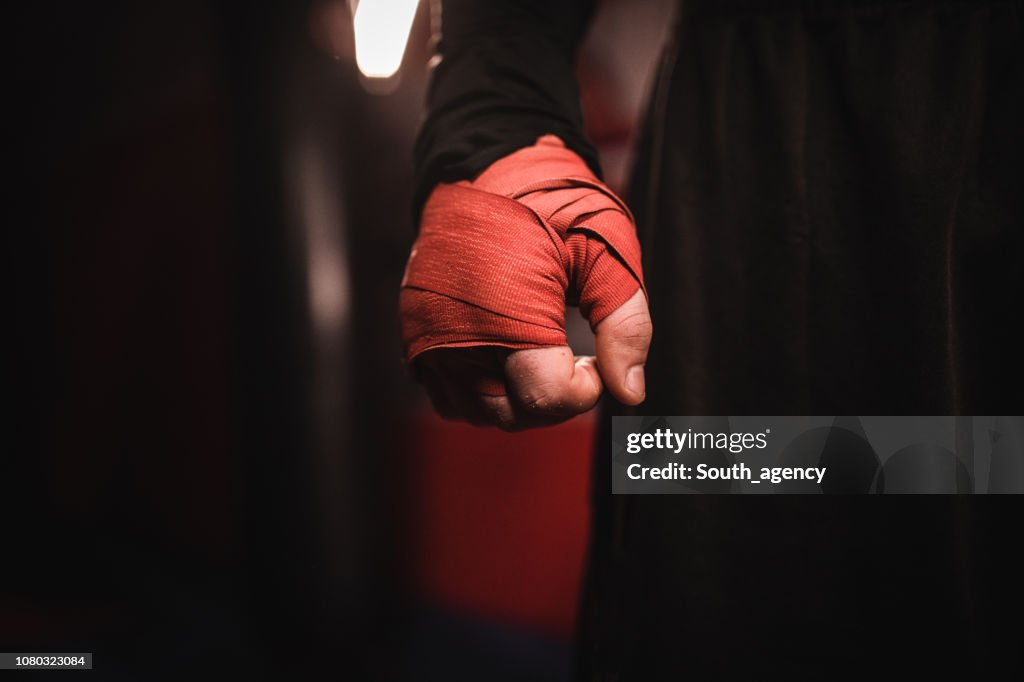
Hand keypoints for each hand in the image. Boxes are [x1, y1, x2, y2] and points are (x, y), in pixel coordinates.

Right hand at [401, 136, 650, 429]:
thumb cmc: (550, 200)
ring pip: (478, 411)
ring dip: (518, 401)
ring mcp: (429, 336)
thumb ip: (626, 326)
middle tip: (576, 358)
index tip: (595, 359)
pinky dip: (481, 393)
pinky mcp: (416, 332)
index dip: (584, 390)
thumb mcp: (607, 252)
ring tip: (543, 356)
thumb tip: (630, 392)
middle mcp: (457, 334)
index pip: (546, 399)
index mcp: (505, 313)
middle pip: (512, 414)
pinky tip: (509, 359)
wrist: (485, 160)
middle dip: (554, 398)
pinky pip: (448, 394)